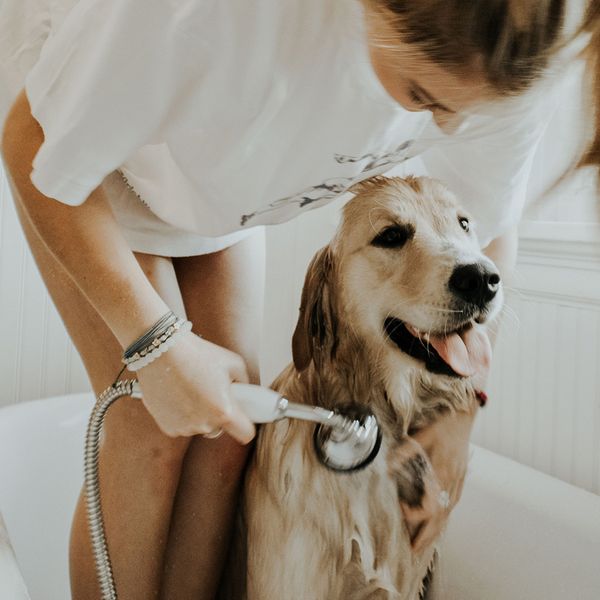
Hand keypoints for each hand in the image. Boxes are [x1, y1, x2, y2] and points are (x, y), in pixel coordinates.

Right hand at [135, 331, 255, 443]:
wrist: (161, 351)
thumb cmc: (198, 354)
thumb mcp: (233, 363)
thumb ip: (244, 383)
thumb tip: (246, 393)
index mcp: (224, 411)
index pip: (246, 434)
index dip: (246, 425)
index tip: (243, 416)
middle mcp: (204, 425)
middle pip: (221, 428)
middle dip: (219, 414)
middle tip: (211, 393)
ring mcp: (184, 428)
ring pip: (201, 427)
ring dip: (200, 414)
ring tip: (192, 389)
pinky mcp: (167, 427)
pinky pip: (183, 425)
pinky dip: (183, 415)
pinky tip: (179, 394)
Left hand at [388, 407, 475, 552]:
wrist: (464, 417)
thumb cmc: (442, 425)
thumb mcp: (421, 435)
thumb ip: (404, 452)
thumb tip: (386, 466)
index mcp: (442, 474)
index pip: (430, 506)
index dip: (415, 514)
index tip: (401, 510)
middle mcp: (452, 483)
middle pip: (440, 518)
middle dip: (426, 536)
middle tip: (413, 551)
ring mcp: (458, 483)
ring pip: (447, 514)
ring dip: (435, 531)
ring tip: (423, 545)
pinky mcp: (459, 480)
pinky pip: (451, 505)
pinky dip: (442, 519)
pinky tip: (436, 525)